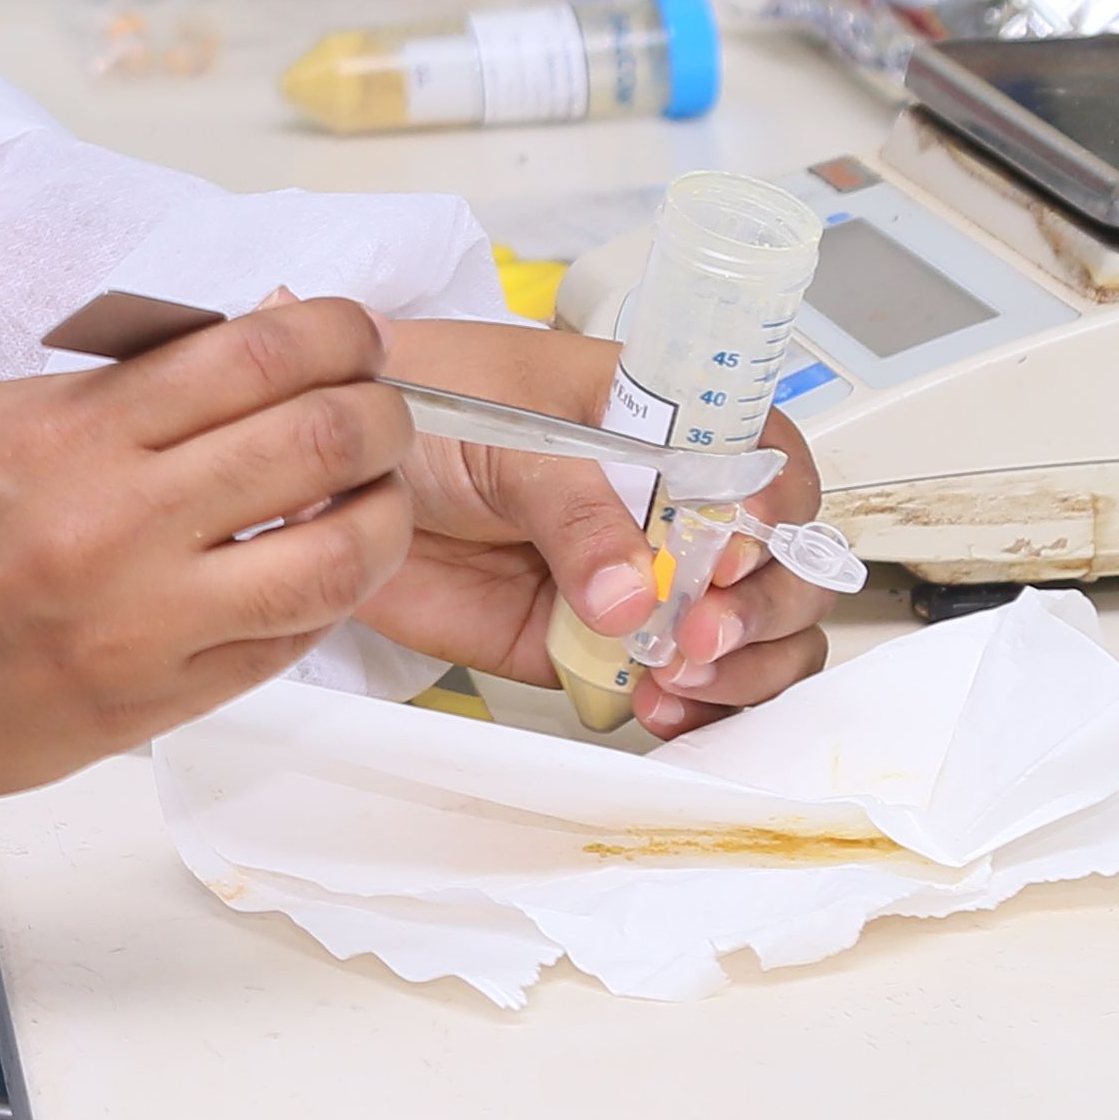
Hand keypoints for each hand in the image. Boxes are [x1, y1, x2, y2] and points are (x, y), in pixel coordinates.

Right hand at [0, 293, 419, 806]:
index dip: (338, 331)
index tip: (353, 333)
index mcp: (74, 431)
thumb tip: (220, 360)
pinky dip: (322, 602)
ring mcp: (144, 624)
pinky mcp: (151, 705)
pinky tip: (316, 575)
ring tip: (377, 499)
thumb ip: (106, 391)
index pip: (258, 354)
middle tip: (383, 410)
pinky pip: (283, 650)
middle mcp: (120, 523)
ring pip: (334, 561)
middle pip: (321, 442)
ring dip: (383, 516)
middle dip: (383, 414)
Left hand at [352, 319, 837, 737]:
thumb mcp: (506, 432)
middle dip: (764, 607)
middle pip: (781, 563)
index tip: (731, 552)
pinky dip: (695, 712)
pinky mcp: (599, 649)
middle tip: (702, 632)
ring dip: (744, 669)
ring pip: (751, 637)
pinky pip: (677, 690)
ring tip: (680, 677)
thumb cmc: (428, 407)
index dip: (772, 513)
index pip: (767, 462)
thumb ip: (574, 506)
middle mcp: (670, 505)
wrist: (337, 474)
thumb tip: (633, 598)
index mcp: (666, 421)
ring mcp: (643, 583)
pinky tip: (660, 708)